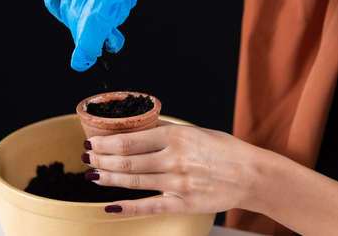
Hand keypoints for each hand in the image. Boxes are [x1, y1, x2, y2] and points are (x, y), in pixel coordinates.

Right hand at [44, 0, 162, 70]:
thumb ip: (113, 17)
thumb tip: (101, 42)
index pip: (96, 15)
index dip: (87, 42)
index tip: (82, 61)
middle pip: (78, 14)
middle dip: (83, 37)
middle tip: (91, 47)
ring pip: (64, 6)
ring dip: (74, 24)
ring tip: (86, 24)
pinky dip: (59, 8)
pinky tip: (70, 11)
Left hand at [82, 123, 260, 215]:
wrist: (251, 174)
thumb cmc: (223, 149)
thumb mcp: (194, 131)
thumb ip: (164, 132)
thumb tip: (136, 130)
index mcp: (175, 137)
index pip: (129, 140)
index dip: (106, 142)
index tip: (92, 141)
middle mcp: (174, 160)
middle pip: (126, 160)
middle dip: (101, 159)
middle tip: (87, 157)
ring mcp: (178, 184)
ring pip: (133, 181)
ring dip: (108, 178)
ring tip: (92, 175)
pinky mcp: (183, 204)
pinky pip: (150, 207)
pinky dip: (127, 207)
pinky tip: (110, 205)